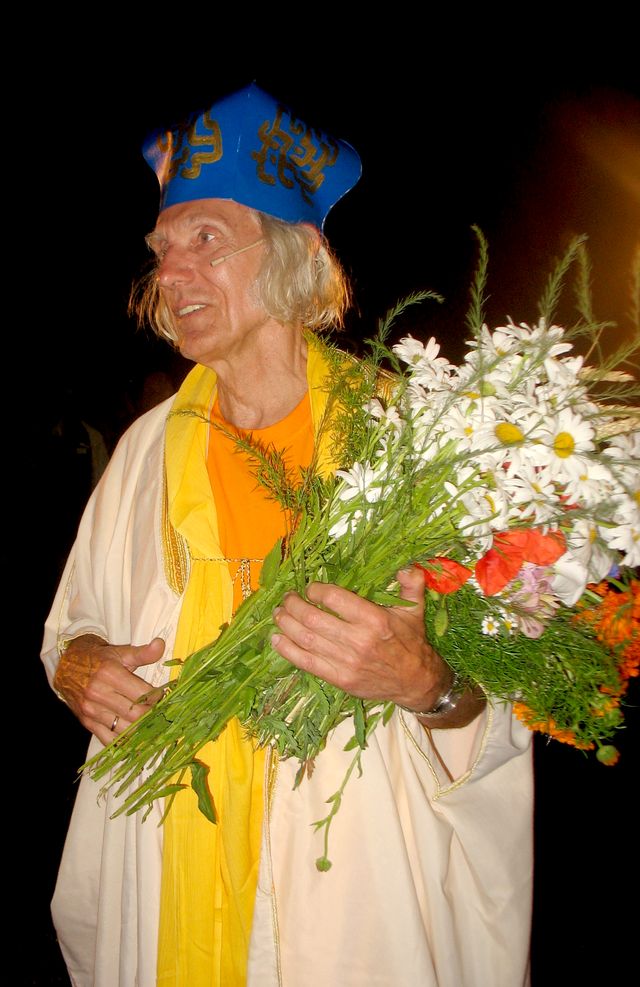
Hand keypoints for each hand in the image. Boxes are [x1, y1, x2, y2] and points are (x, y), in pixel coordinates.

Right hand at [53, 634, 165, 744]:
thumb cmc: (98, 659)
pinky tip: (134, 736)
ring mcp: (91, 710)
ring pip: (124, 730)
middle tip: (159, 711)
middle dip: (152, 715)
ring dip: (141, 730)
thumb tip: (161, 645)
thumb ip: (143, 653)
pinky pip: (108, 740)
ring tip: (150, 723)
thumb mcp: (120, 652)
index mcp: (109, 674)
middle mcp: (98, 694)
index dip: (157, 697)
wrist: (66, 666)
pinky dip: (123, 742)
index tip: (163, 696)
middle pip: (136, 715)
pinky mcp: (87, 722)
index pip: (143, 694)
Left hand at [271, 566, 449, 709]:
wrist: (416, 683)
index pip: (335, 599)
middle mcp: (358, 641)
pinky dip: (287, 650)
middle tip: (288, 598)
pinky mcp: (340, 679)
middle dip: (294, 605)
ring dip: (286, 624)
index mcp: (375, 620)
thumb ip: (411, 585)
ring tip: (278, 613)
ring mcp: (347, 662)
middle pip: (314, 619)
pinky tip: (276, 639)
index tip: (310, 587)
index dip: (316, 590)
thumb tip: (406, 567)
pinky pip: (307, 663)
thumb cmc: (411, 642)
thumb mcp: (414, 611)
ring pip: (306, 639)